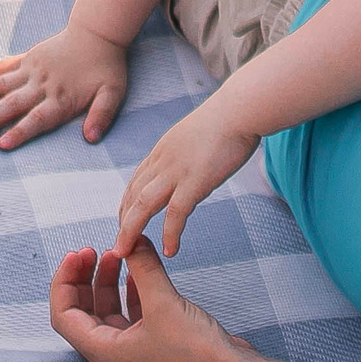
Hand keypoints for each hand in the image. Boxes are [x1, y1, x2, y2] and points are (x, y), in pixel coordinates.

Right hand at [0, 22, 128, 148]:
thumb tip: (92, 138)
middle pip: (12, 104)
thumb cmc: (107, 67)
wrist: (98, 33)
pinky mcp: (25, 59)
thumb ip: (103, 114)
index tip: (2, 144)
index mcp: (62, 97)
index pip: (39, 118)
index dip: (21, 131)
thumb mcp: (113, 92)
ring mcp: (30, 70)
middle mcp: (42, 85)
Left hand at [50, 239, 251, 361]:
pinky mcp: (155, 343)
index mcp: (103, 350)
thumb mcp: (164, 304)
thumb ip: (144, 269)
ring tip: (121, 255)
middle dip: (86, 279)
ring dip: (109, 282)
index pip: (65, 314)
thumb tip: (133, 240)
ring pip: (109, 310)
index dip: (65, 281)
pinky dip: (132, 291)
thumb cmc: (195, 353)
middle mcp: (112, 352)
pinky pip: (133, 313)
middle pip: (83, 311)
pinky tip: (140, 273)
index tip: (78, 253)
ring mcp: (134, 349)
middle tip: (94, 250)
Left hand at [113, 101, 259, 258]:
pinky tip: (170, 250)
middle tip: (119, 243)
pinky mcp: (195, 181)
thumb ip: (193, 150)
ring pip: (143, 205)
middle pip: (133, 194)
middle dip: (123, 220)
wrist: (241, 109)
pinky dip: (170, 234)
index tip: (125, 218)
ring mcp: (177, 171)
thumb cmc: (231, 117)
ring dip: (130, 230)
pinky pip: (176, 214)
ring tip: (126, 252)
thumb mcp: (200, 133)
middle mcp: (163, 161)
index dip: (128, 201)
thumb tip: (200, 161)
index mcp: (164, 149)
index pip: (137, 179)